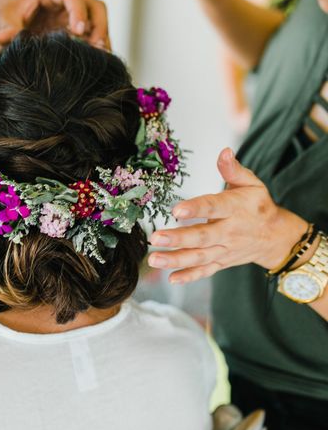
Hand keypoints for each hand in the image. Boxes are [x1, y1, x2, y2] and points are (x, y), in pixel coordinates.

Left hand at [0, 0, 109, 49]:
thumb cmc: (2, 8)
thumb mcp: (3, 18)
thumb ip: (8, 29)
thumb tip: (5, 38)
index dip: (79, 11)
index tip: (79, 30)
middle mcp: (64, 2)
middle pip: (93, 7)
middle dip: (99, 26)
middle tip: (97, 47)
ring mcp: (69, 17)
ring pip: (95, 23)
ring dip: (100, 40)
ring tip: (102, 59)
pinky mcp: (69, 32)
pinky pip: (88, 37)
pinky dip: (94, 48)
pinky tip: (96, 62)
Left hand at [147, 148, 307, 283]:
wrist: (276, 236)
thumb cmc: (258, 205)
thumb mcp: (252, 184)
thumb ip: (234, 170)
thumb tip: (224, 152)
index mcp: (235, 208)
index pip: (213, 207)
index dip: (196, 209)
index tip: (176, 210)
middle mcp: (229, 231)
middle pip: (202, 237)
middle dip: (178, 238)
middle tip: (155, 238)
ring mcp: (225, 249)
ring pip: (199, 257)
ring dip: (176, 259)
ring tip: (153, 259)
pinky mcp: (221, 262)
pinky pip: (205, 271)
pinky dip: (189, 276)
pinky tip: (171, 277)